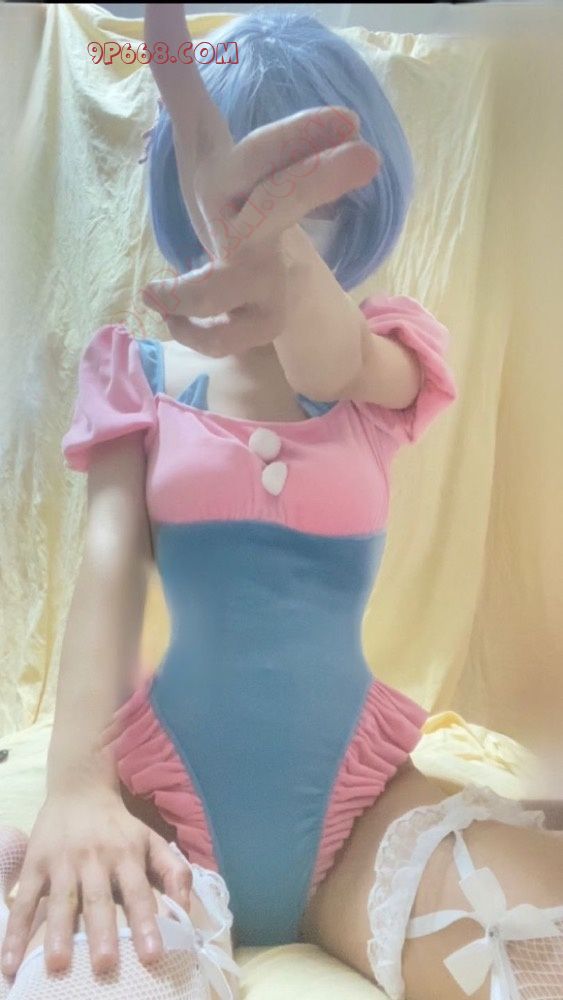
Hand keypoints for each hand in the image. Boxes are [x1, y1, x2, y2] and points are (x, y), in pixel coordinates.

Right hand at [1, 786, 191, 976]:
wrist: (79, 789)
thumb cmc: (119, 826)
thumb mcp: (152, 840)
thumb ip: (174, 871)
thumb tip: (186, 909)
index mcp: (127, 854)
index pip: (139, 892)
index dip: (146, 922)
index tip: (152, 955)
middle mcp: (96, 858)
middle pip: (99, 899)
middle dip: (102, 931)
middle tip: (106, 964)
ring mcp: (63, 861)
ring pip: (62, 899)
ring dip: (58, 931)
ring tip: (58, 963)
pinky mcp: (35, 864)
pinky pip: (25, 899)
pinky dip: (15, 930)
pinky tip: (10, 959)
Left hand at [141, 4, 380, 356]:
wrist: (271, 285)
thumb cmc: (234, 200)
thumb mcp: (201, 137)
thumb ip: (179, 70)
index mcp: (247, 177)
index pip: (274, 150)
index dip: (305, 136)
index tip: (351, 123)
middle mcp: (263, 224)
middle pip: (286, 200)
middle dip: (318, 180)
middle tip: (366, 156)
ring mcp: (268, 277)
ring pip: (239, 282)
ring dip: (197, 290)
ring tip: (156, 291)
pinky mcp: (261, 322)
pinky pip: (226, 335)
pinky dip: (191, 328)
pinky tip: (161, 312)